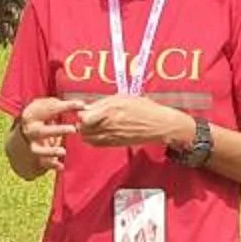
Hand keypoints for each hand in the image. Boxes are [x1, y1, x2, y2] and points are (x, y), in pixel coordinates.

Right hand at [16, 95, 80, 170]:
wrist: (25, 132)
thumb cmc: (42, 115)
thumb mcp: (46, 106)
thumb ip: (62, 105)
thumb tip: (83, 106)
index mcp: (32, 114)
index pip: (49, 109)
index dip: (66, 106)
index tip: (82, 105)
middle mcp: (30, 130)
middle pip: (42, 131)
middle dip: (57, 131)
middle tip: (73, 130)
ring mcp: (32, 144)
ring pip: (38, 150)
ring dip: (50, 151)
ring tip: (63, 152)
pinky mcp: (37, 156)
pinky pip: (43, 162)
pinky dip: (51, 165)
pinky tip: (61, 166)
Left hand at [76, 95, 193, 148]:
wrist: (158, 124)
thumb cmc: (143, 107)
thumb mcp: (123, 98)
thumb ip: (104, 103)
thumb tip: (88, 107)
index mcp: (110, 109)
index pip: (84, 116)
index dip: (82, 113)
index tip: (85, 110)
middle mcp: (108, 123)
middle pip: (83, 128)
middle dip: (82, 123)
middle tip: (87, 119)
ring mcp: (111, 135)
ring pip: (87, 138)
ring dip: (86, 132)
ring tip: (91, 126)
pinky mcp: (115, 143)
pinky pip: (96, 144)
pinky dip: (92, 139)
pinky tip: (98, 133)